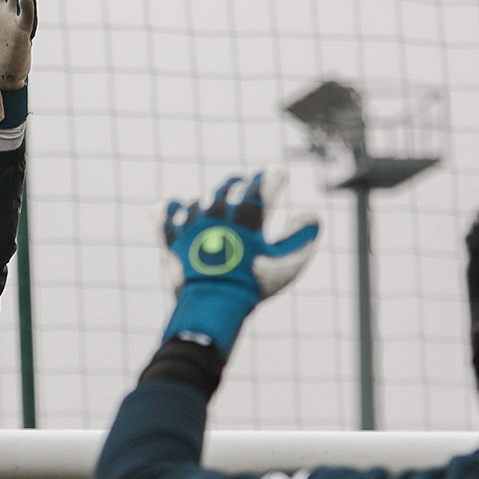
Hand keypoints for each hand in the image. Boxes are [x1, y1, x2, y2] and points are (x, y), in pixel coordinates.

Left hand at [160, 169, 320, 358]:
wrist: (213, 303)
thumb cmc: (254, 283)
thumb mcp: (288, 263)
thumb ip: (303, 236)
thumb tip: (312, 215)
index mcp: (248, 215)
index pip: (262, 184)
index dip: (272, 177)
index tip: (277, 175)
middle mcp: (219, 213)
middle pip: (228, 188)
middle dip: (239, 185)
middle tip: (243, 185)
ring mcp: (193, 224)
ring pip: (198, 202)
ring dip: (208, 202)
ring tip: (214, 205)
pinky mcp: (172, 238)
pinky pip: (166, 215)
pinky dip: (170, 210)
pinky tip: (174, 208)